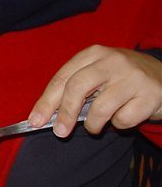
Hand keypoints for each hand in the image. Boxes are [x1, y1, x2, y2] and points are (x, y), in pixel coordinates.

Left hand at [29, 46, 161, 135]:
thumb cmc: (120, 79)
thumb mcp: (97, 75)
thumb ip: (74, 89)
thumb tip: (45, 115)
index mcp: (93, 54)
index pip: (63, 77)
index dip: (46, 101)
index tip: (35, 121)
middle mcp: (112, 61)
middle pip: (78, 87)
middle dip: (64, 113)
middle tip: (60, 132)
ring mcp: (133, 77)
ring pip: (101, 108)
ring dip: (93, 124)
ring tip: (95, 126)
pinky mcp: (150, 95)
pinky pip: (124, 119)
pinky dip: (119, 124)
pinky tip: (124, 115)